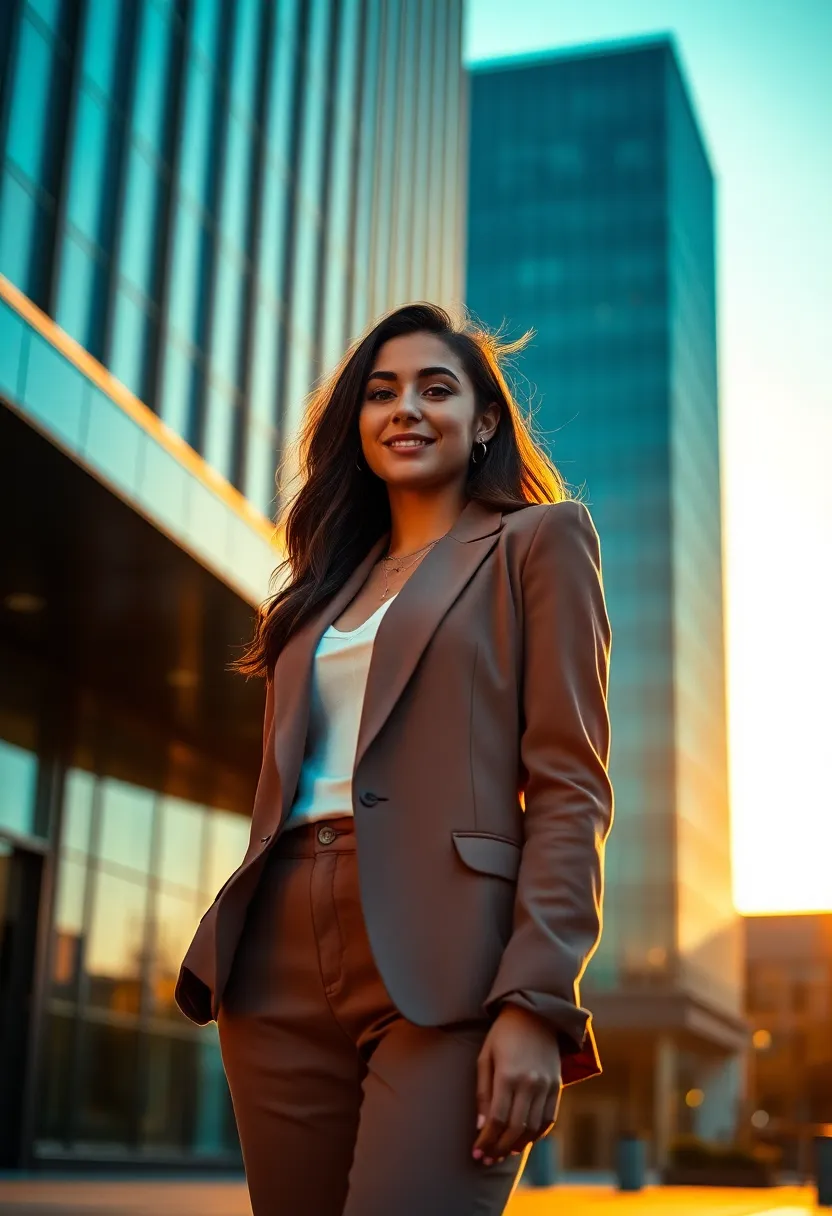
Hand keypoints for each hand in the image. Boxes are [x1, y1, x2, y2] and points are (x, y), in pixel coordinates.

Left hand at [472, 1004, 562, 1165]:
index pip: (497, 1119)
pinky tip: (524, 1140)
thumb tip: (481, 1126)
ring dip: (518, 1145)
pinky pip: (549, 1119)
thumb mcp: (485, 1058)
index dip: (486, 1140)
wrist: (535, 1013)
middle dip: (499, 1148)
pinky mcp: (557, 1085)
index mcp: (508, 1075)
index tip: (477, 1152)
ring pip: (533, 1128)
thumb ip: (483, 1092)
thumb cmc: (502, 1034)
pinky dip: (537, 1134)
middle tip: (487, 1159)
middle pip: (515, 1128)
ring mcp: (546, 1085)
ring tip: (503, 1153)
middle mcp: (530, 1083)